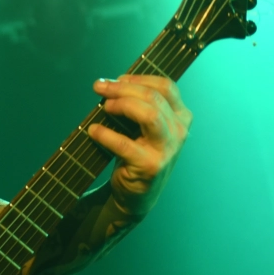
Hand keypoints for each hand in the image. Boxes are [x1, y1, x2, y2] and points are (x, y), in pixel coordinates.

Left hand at [87, 75, 191, 216]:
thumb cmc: (138, 154)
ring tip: (104, 107)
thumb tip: (110, 84)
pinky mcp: (150, 166)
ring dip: (122, 105)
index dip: (139, 78)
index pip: (166, 87)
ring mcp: (167, 150)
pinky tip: (93, 131)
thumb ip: (138, 106)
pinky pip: (124, 144)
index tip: (116, 79)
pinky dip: (105, 134)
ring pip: (149, 114)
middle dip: (123, 88)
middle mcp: (179, 132)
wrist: (137, 195)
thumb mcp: (145, 128)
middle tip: (100, 88)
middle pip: (153, 97)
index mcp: (180, 117)